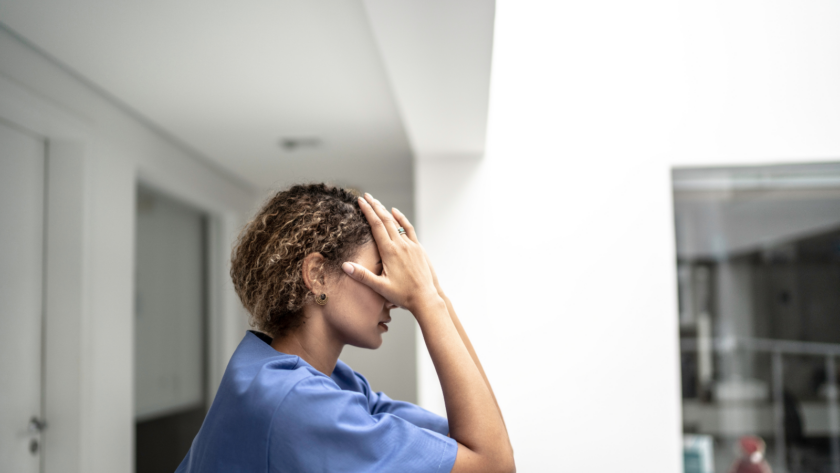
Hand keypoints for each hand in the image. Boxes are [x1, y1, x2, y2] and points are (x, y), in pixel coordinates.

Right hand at [341, 194, 441, 313]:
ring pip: (396, 223)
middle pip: (385, 220)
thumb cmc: (402, 295)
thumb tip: (345, 265)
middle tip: (365, 196)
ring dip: (386, 211)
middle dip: (374, 206)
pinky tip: (396, 213)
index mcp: (390, 252)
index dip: (367, 212)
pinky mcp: (418, 248)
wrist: (425, 298)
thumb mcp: (379, 287)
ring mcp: (411, 245)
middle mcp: (401, 245)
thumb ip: (362, 275)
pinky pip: (409, 229)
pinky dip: (401, 219)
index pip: (376, 226)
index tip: (360, 201)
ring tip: (377, 202)